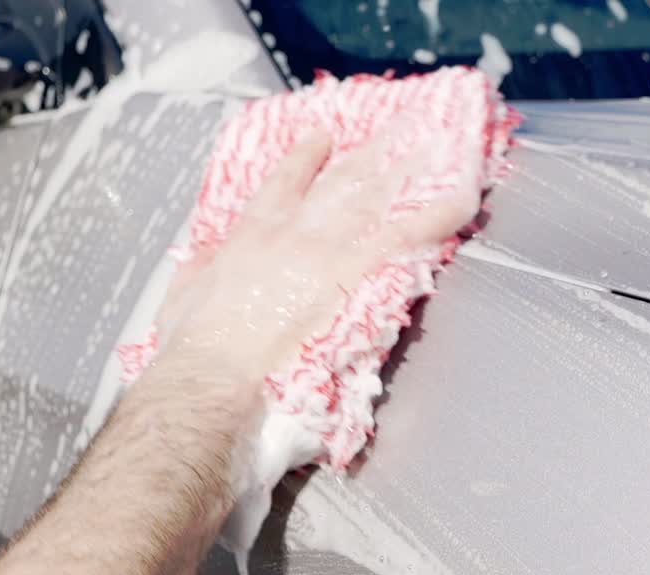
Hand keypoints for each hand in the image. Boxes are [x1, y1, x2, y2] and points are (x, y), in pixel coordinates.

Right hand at [150, 124, 479, 386]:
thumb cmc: (193, 350)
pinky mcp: (359, 272)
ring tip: (438, 142)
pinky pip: (411, 233)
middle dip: (373, 151)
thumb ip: (200, 276)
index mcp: (252, 236)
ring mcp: (330, 247)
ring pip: (380, 194)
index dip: (304, 158)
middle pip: (342, 180)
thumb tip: (203, 269)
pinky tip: (466, 196)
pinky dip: (439, 212)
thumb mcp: (183, 301)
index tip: (321, 137)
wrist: (212, 372)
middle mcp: (295, 231)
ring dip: (410, 165)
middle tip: (401, 126)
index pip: (282, 184)